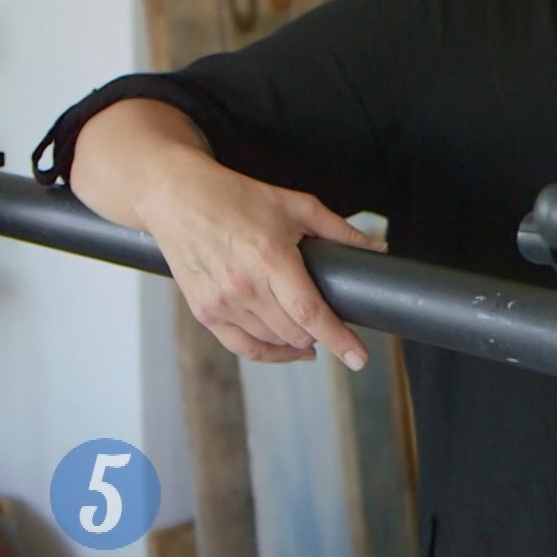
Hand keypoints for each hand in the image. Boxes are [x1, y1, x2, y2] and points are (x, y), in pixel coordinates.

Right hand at [137, 149, 383, 368]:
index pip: (310, 312)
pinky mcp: (204, 310)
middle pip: (293, 332)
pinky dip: (266, 352)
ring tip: (310, 336)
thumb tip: (377, 248)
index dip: (338, 338)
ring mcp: (220, 302)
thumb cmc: (238, 198)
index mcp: (270, 259)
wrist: (178, 198)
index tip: (358, 358)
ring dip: (295, 344)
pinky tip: (284, 348)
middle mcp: (244, 286)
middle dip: (320, 337)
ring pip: (269, 342)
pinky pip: (240, 346)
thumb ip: (339, 230)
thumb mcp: (296, 205)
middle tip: (336, 331)